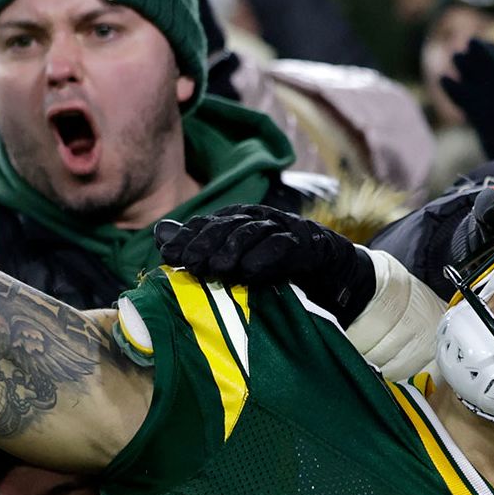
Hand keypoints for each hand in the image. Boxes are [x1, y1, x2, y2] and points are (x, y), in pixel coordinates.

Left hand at [154, 205, 376, 322]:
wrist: (332, 275)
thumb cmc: (277, 270)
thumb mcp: (235, 260)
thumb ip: (200, 245)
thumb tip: (161, 234)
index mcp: (238, 221)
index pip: (207, 225)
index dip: (188, 238)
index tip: (169, 256)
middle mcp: (258, 219)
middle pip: (227, 225)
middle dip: (206, 243)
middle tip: (189, 264)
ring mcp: (284, 229)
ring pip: (253, 232)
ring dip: (232, 249)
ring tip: (217, 269)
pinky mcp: (307, 245)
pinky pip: (283, 247)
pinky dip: (266, 257)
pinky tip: (251, 271)